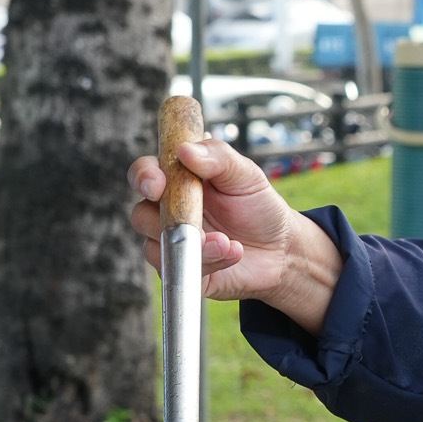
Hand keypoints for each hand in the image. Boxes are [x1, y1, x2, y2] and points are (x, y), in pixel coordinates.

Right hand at [128, 138, 342, 328]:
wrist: (281, 248)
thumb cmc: (258, 206)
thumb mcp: (246, 174)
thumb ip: (218, 157)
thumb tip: (185, 151)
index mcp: (178, 181)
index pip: (145, 174)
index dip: (143, 177)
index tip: (157, 184)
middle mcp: (169, 212)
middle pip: (141, 215)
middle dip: (164, 222)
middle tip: (195, 223)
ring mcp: (174, 243)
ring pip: (157, 247)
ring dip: (192, 244)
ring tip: (226, 241)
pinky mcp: (184, 270)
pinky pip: (179, 270)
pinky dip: (207, 261)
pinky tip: (232, 253)